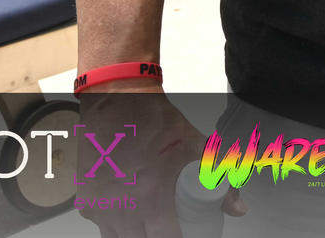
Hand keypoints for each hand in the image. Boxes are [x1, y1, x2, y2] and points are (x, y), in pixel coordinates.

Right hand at [74, 87, 244, 236]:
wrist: (117, 99)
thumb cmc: (156, 121)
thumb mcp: (195, 147)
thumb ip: (219, 180)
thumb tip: (238, 209)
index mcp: (151, 199)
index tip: (188, 232)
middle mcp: (121, 210)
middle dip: (157, 236)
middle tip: (170, 225)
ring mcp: (99, 209)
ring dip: (136, 233)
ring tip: (151, 221)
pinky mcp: (86, 202)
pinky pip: (101, 225)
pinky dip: (116, 222)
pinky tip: (129, 208)